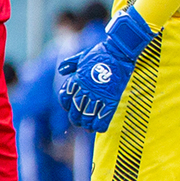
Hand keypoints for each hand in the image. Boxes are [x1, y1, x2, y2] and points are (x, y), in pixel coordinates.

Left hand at [58, 8, 155, 132]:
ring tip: (87, 127)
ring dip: (86, 124)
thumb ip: (70, 64)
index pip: (65, 97)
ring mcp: (99, 95)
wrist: (118, 51)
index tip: (68, 108)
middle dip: (75, 118)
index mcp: (77, 79)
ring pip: (88, 115)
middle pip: (76, 109)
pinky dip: (100, 125)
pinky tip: (98, 129)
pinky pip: (104, 116)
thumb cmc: (100, 52)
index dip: (65, 105)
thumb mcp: (82, 56)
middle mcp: (86, 89)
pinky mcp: (112, 98)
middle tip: (78, 122)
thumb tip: (61, 71)